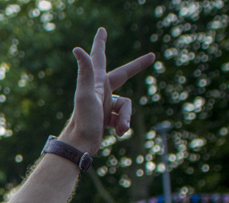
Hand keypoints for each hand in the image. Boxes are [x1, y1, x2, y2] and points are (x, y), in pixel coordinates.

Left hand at [61, 29, 154, 155]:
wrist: (80, 145)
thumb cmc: (83, 120)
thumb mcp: (86, 94)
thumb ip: (85, 72)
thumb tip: (77, 49)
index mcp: (95, 82)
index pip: (99, 57)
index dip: (101, 43)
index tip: (102, 30)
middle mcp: (99, 91)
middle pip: (122, 75)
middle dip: (137, 67)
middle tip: (151, 57)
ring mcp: (104, 104)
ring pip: (127, 104)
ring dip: (126, 117)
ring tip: (120, 128)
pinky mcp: (107, 117)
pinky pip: (123, 117)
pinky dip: (124, 124)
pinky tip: (118, 133)